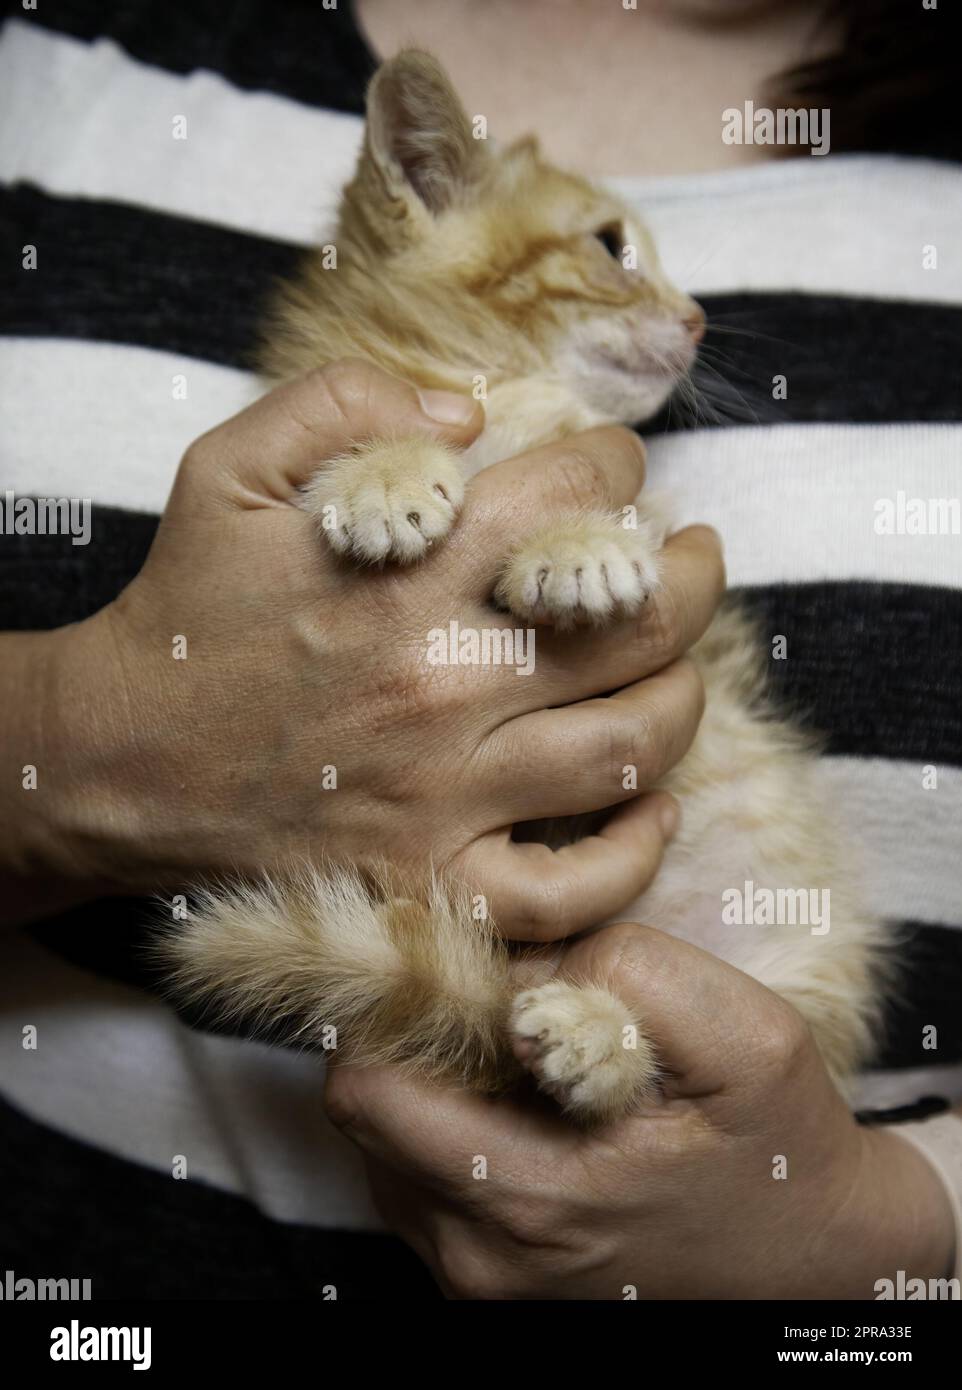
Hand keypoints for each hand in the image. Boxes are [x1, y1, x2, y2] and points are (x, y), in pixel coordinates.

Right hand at [1, 361, 722, 928]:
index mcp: (409, 575)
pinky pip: (572, 888)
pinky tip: (652, 805)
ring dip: (686, 694)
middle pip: (634, 621)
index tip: (616, 468)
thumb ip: (339, 402)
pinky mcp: (434, 881)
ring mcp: (448, 795)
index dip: (615, 466)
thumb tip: (469, 409)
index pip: (568, 498)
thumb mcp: (228, 469)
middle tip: (696, 554)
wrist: (117, 762)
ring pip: (630, 747)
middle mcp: (446, 684)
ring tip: (686, 663)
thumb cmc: (181, 615)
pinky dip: (635, 851)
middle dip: (692, 572)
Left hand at [325, 922, 955, 1298]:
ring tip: (527, 1058)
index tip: (453, 965)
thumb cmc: (775, 1143)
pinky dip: (453, 1124)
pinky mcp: (482, 1277)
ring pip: (384, 1142)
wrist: (810, 1253)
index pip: (368, 1094)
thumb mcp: (744, 1038)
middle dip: (415, 1039)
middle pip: (364, 1114)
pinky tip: (530, 1104)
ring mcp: (476, 1277)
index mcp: (531, 1200)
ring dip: (434, 1082)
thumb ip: (632, 979)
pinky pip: (416, 1176)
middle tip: (498, 1001)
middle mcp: (481, 1257)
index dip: (397, 1008)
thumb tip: (520, 972)